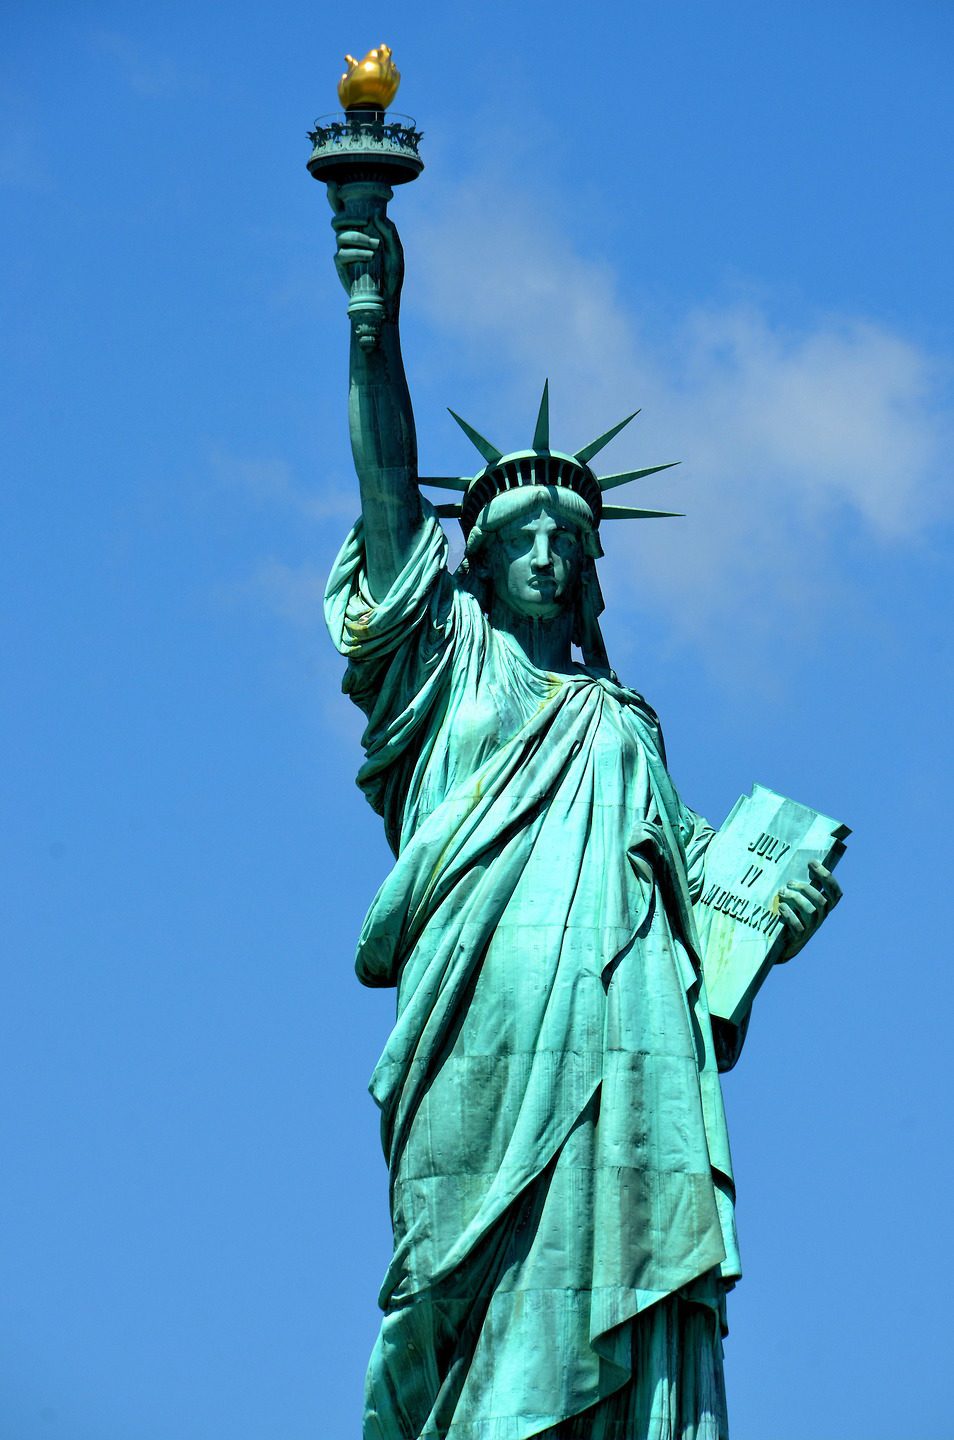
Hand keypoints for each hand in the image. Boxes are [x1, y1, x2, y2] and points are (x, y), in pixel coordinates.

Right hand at [328, 182, 404, 313]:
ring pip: (340, 234)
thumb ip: (389, 232)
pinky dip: (356, 252)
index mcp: (362, 231)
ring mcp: (344, 251)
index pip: (345, 211)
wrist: (387, 300)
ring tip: (374, 247)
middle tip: (365, 221)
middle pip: (337, 219)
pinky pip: (341, 252)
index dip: (335, 197)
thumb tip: (376, 215)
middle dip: (349, 215)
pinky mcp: (341, 265)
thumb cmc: (392, 275)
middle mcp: (350, 238)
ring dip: (358, 237)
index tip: (332, 183)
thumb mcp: (396, 251)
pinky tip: (369, 257)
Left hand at [775, 860, 841, 962]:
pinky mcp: (799, 937)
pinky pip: (798, 926)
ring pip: (810, 911)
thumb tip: (801, 864)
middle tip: (789, 882)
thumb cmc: (793, 914)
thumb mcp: (801, 900)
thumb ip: (803, 887)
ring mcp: (811, 927)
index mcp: (825, 906)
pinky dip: (789, 914)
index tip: (812, 863)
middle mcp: (821, 917)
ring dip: (795, 899)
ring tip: (782, 892)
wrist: (785, 943)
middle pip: (821, 900)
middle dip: (805, 888)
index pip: (835, 892)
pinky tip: (781, 907)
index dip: (827, 877)